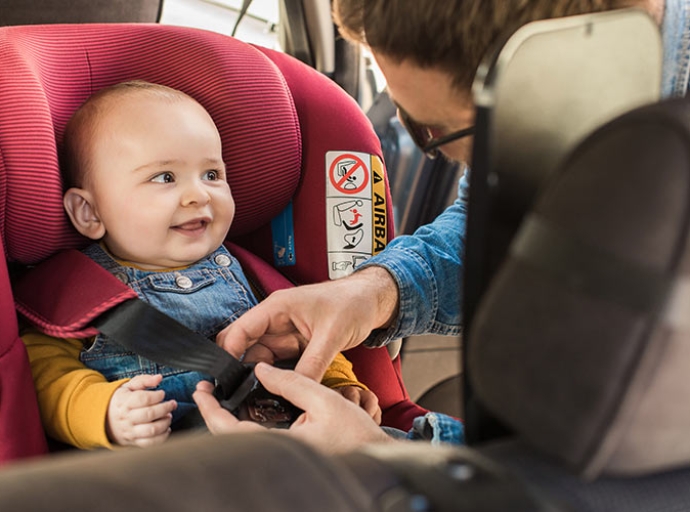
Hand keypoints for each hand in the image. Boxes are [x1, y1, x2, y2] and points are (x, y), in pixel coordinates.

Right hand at [107, 374, 176, 447]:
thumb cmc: (122, 401)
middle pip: (149, 414)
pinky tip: (166, 428)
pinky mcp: (134, 442)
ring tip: (168, 416)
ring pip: (151, 430)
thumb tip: (158, 378)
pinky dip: (162, 437)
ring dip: (165, 422)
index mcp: (124, 402)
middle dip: (165, 408)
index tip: (162, 393)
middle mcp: (126, 418)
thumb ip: (144, 380)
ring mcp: (130, 431)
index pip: (142, 399)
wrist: (105, 419)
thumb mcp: (129, 386)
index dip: (156, 395)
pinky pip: (150, 443)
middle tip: (172, 404)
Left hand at [193, 363, 394, 452]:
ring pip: (243, 440)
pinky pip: (257, 441)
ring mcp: (281, 457)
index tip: (202, 391)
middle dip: (214, 413)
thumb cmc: (356, 434)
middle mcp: (277, 455)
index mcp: (282, 445)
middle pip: (231, 438)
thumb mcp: (325, 399)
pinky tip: (247, 408)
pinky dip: (246, 424)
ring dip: (228, 419)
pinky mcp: (288, 455)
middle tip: (207, 391)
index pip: (231, 430)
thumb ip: (291, 382)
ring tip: (222, 396)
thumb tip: (262, 369)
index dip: (211, 410)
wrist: (376, 456)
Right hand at [216, 266, 398, 380]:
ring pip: (259, 358)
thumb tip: (296, 388)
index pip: (240, 330)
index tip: (225, 380)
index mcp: (277, 308)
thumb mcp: (332, 335)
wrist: (371, 300)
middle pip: (244, 346)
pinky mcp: (294, 344)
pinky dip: (274, 377)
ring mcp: (284, 333)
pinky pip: (277, 363)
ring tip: (255, 398)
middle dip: (238, 369)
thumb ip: (312, 364)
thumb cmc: (352, 303)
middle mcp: (276, 320)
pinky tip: (274, 391)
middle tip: (238, 395)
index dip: (229, 354)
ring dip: (257, 376)